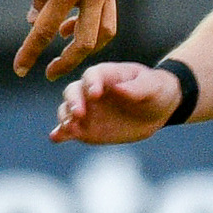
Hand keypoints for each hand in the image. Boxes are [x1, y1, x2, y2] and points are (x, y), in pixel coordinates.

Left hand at [14, 0, 120, 79]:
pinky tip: (75, 23)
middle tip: (50, 70)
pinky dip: (93, 28)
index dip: (30, 52)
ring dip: (85, 48)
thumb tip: (34, 19)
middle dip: (66, 62)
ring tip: (65, 46)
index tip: (20, 68)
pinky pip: (108, 17)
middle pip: (84, 44)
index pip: (44, 30)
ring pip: (104, 34)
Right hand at [51, 61, 179, 144]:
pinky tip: (55, 138)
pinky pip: (70, 130)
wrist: (157, 110)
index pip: (93, 74)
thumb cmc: (155, 90)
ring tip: (69, 128)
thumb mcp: (153, 86)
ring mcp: (87, 110)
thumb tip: (119, 89)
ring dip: (65, 118)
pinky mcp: (86, 128)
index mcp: (107, 74)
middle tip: (79, 113)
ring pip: (67, 111)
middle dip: (73, 102)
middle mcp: (91, 90)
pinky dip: (61, 133)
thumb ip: (137, 87)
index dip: (91, 83)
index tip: (95, 94)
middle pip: (73, 91)